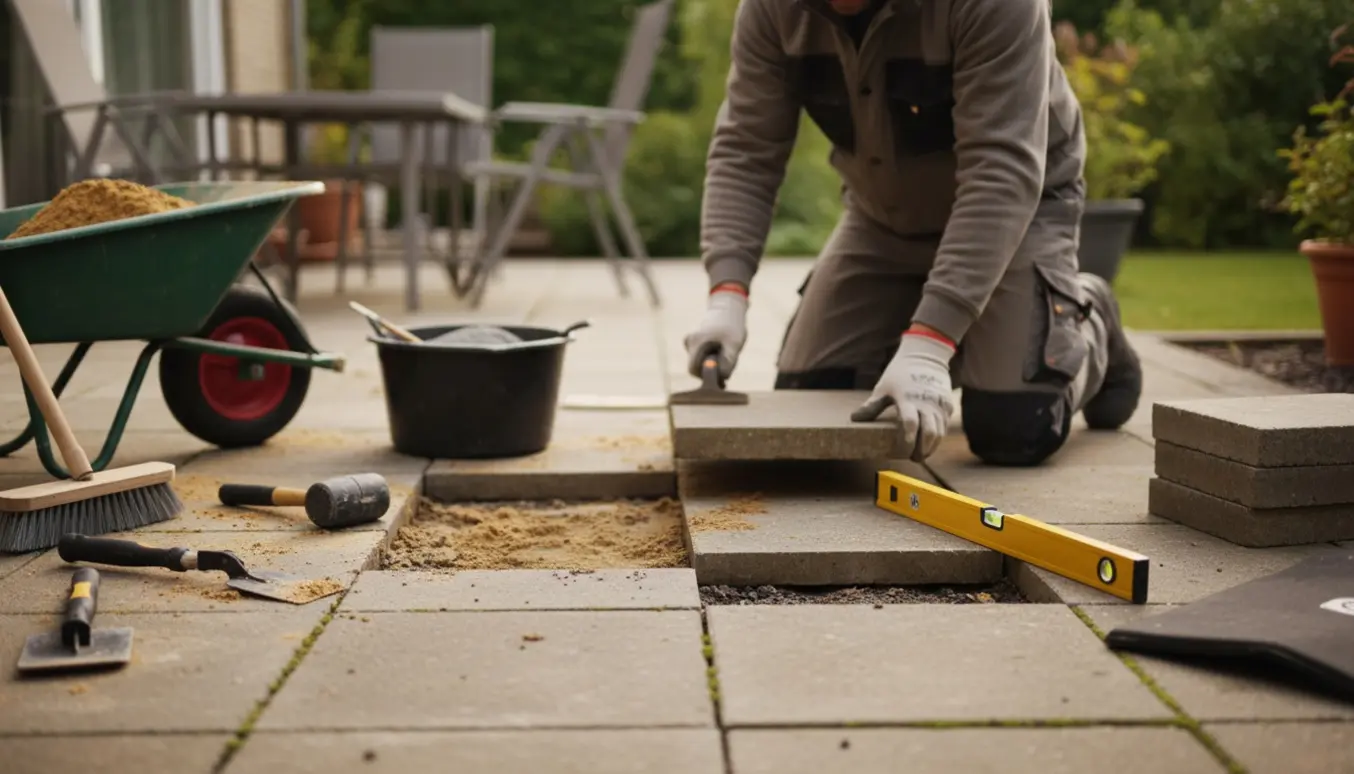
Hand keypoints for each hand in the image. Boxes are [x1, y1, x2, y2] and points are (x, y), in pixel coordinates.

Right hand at [684, 286, 748, 378]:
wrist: (729, 308)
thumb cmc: (732, 325)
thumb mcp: (734, 344)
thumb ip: (728, 362)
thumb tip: (722, 378)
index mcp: (695, 342)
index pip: (693, 369)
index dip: (706, 376)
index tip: (721, 374)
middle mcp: (689, 343)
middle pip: (697, 367)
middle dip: (711, 369)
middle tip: (727, 363)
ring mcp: (691, 342)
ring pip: (700, 362)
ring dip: (713, 363)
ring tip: (726, 353)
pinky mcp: (695, 343)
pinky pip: (702, 357)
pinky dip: (712, 357)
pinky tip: (722, 350)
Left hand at [851, 330, 956, 461]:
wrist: (926, 355)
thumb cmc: (900, 372)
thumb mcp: (883, 387)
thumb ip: (872, 406)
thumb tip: (854, 418)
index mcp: (907, 398)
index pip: (909, 424)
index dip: (906, 440)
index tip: (902, 451)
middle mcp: (926, 402)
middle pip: (929, 432)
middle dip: (922, 449)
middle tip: (913, 459)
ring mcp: (939, 404)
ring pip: (940, 432)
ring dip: (931, 446)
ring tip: (921, 454)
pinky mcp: (947, 404)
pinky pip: (945, 425)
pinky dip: (938, 436)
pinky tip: (929, 443)